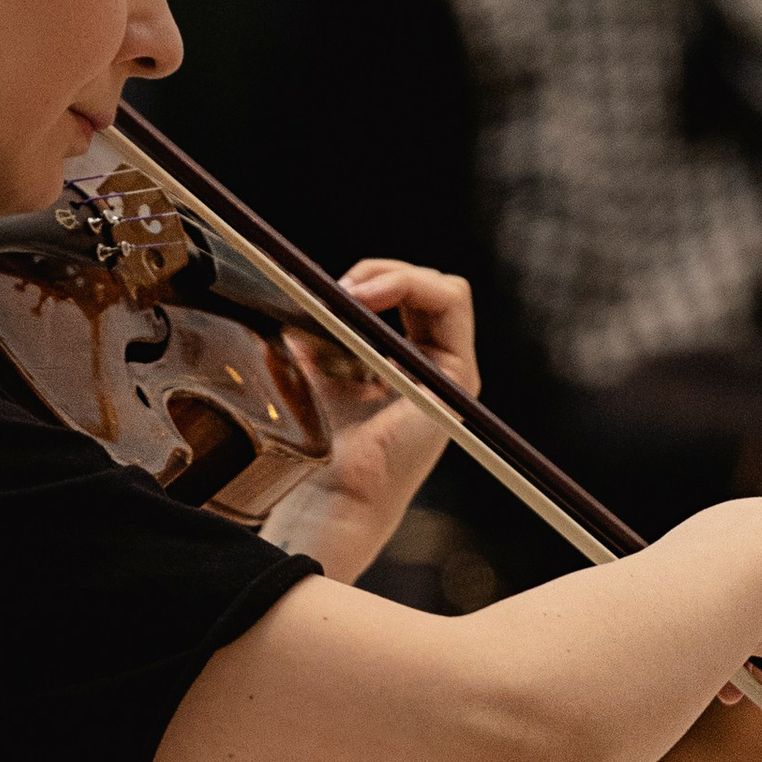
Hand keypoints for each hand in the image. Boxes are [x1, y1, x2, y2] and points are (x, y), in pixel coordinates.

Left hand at [260, 258, 476, 586]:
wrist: (331, 487)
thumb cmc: (320, 438)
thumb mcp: (314, 362)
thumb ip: (321, 320)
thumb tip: (304, 277)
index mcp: (403, 361)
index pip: (404, 294)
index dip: (369, 279)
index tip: (327, 290)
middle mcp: (433, 365)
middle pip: (426, 286)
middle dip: (380, 273)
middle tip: (340, 290)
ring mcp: (450, 371)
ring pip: (444, 288)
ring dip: (395, 277)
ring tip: (354, 294)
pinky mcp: (457, 375)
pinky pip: (451, 301)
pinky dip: (410, 286)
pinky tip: (367, 301)